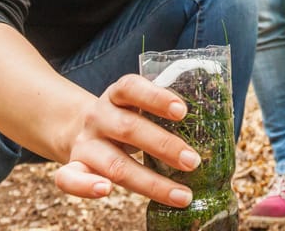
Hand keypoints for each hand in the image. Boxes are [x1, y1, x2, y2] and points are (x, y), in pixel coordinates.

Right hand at [51, 74, 200, 206]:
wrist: (78, 129)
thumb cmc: (124, 120)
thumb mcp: (138, 107)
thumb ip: (163, 113)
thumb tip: (214, 130)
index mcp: (117, 96)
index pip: (132, 88)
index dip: (156, 97)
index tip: (183, 111)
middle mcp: (99, 117)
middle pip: (129, 129)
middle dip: (164, 146)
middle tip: (194, 161)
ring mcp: (86, 143)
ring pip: (114, 163)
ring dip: (150, 182)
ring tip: (183, 196)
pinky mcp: (74, 166)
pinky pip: (70, 178)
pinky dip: (85, 187)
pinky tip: (105, 191)